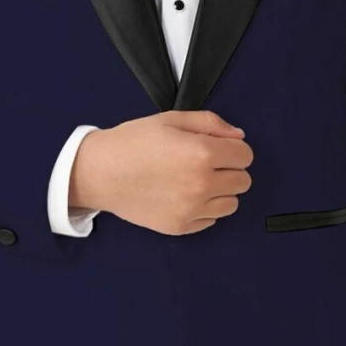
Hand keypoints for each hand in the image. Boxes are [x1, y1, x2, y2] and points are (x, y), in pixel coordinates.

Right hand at [69, 111, 252, 234]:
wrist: (100, 173)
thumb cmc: (132, 143)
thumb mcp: (171, 119)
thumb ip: (210, 124)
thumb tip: (238, 136)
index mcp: (202, 153)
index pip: (246, 155)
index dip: (234, 149)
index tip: (219, 148)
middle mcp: (201, 184)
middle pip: (243, 181)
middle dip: (229, 170)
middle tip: (205, 164)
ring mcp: (192, 209)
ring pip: (232, 204)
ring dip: (221, 191)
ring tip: (196, 181)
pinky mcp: (181, 226)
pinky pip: (211, 220)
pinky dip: (204, 209)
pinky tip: (184, 195)